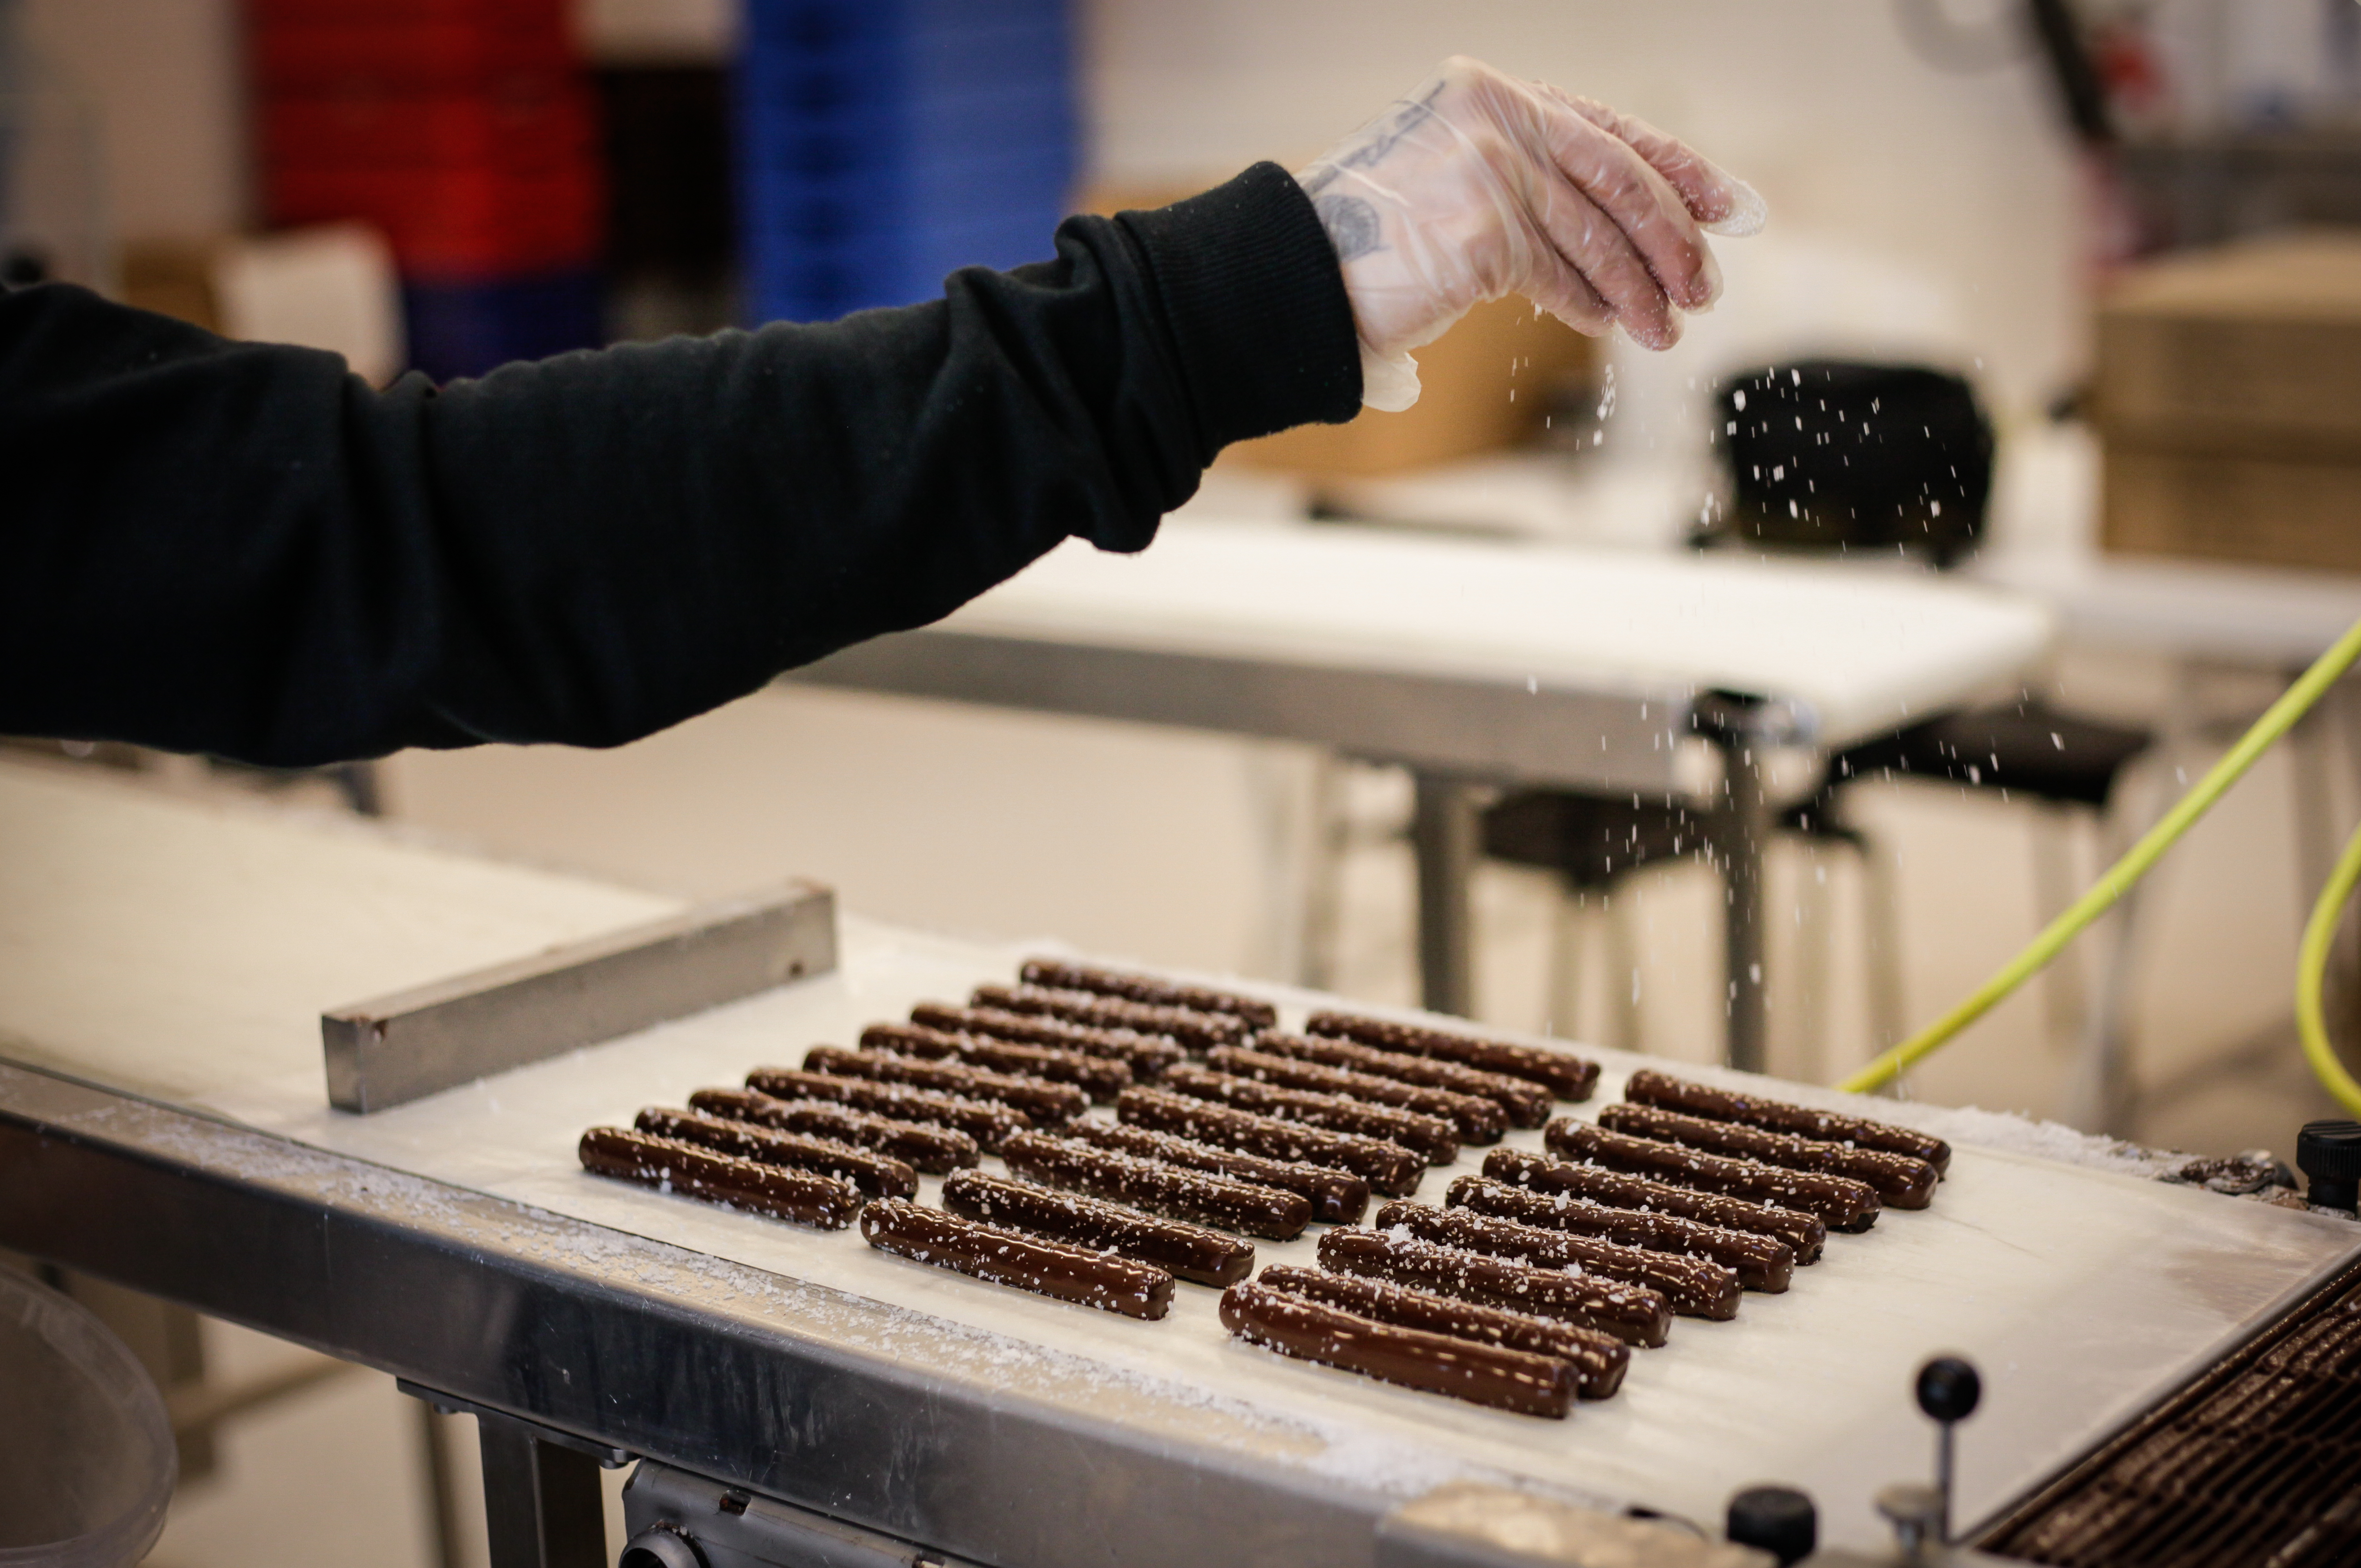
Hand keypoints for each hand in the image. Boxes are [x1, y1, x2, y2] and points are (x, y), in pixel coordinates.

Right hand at [1300, 56, 1765, 409]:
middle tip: (1704, 285)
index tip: (1724, 206)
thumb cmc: (1366, 235)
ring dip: (1641, 288)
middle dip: (1673, 237)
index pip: (1607, 127)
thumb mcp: (1451, 175)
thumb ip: (1525, 177)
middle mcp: (1494, 118)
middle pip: (1618, 177)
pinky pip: (1561, 275)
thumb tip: (1623, 223)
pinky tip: (1612, 323)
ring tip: (1665, 326)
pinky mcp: (1484, 233)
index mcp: (1488, 92)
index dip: (1676, 168)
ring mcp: (1489, 172)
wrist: (1294, 273)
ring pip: (1597, 235)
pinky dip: (1595, 303)